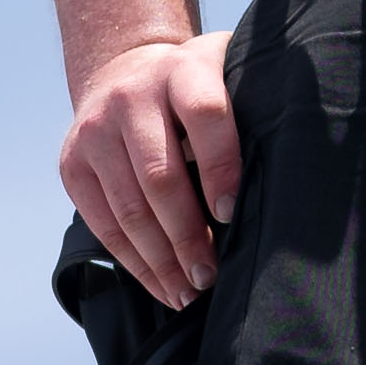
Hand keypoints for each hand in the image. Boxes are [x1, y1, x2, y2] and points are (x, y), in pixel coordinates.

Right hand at [63, 33, 241, 310]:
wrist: (124, 71)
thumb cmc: (199, 88)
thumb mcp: (229, 76)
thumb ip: (255, 110)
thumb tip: (294, 177)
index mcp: (184, 71)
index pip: (205, 117)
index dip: (221, 168)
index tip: (232, 214)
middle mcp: (132, 98)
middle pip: (160, 176)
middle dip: (188, 235)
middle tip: (213, 276)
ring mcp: (95, 131)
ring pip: (129, 208)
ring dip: (162, 260)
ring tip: (191, 293)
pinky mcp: (72, 164)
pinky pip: (103, 223)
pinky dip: (135, 262)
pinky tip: (162, 285)